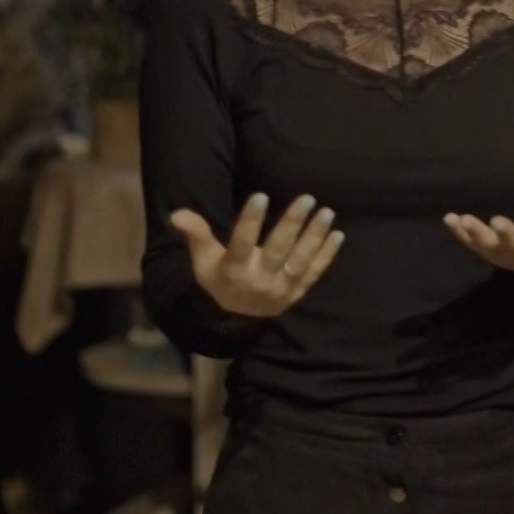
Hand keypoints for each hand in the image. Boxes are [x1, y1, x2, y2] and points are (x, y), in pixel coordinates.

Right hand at [171, 193, 344, 317]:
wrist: (236, 318)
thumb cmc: (218, 279)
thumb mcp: (202, 260)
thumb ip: (196, 234)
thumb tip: (177, 214)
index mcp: (234, 271)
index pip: (242, 243)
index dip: (250, 220)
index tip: (260, 195)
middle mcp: (260, 281)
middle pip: (278, 250)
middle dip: (292, 224)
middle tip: (306, 198)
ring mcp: (281, 289)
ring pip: (301, 260)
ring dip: (315, 236)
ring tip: (326, 212)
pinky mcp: (297, 293)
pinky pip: (314, 273)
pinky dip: (327, 255)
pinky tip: (337, 234)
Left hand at [445, 209, 513, 274]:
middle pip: (512, 247)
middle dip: (505, 234)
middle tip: (497, 221)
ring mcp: (500, 254)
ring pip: (487, 247)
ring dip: (476, 233)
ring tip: (465, 220)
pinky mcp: (484, 250)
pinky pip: (469, 243)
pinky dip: (458, 232)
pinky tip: (449, 218)